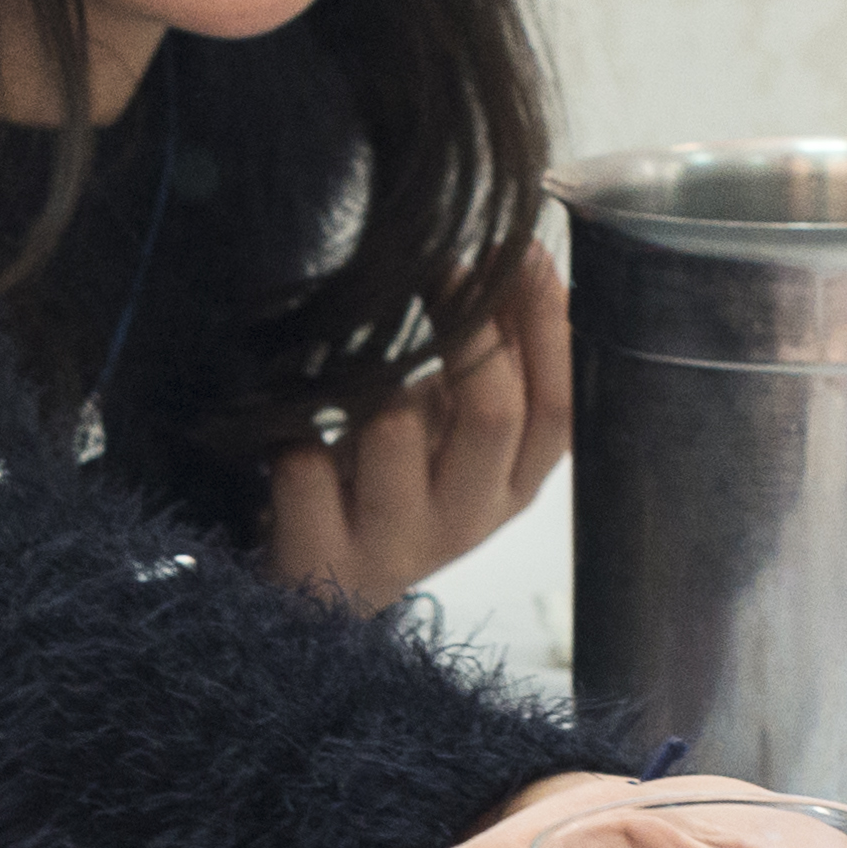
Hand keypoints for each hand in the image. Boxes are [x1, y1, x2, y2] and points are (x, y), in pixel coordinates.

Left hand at [262, 245, 574, 612]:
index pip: (557, 410)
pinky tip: (289, 433)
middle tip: (443, 265)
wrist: (314, 598)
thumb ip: (490, 368)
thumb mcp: (452, 435)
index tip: (523, 250)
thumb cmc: (391, 490)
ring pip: (393, 429)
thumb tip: (522, 253)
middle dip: (470, 329)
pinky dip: (294, 435)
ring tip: (355, 357)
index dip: (547, 325)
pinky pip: (304, 466)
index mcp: (511, 489)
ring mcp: (394, 545)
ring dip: (374, 378)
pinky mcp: (320, 558)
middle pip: (494, 416)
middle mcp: (464, 521)